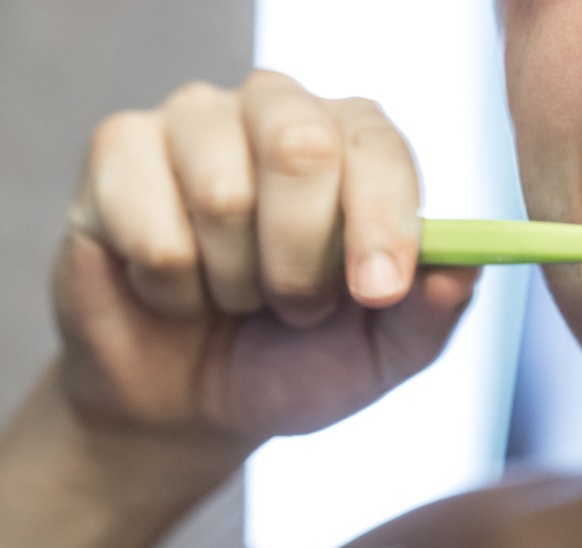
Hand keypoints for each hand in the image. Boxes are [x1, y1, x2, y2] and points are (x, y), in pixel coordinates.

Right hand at [53, 70, 477, 446]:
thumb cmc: (293, 362)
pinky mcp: (117, 150)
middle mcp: (277, 111)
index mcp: (355, 144)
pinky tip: (171, 288)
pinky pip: (152, 226)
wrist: (190, 402)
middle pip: (300, 146)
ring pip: (221, 192)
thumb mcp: (378, 357)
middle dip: (300, 261)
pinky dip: (169, 288)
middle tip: (293, 308)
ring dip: (233, 281)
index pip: (379, 148)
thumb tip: (464, 268)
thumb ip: (429, 314)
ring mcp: (193, 121)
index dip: (382, 223)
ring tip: (232, 295)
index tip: (376, 292)